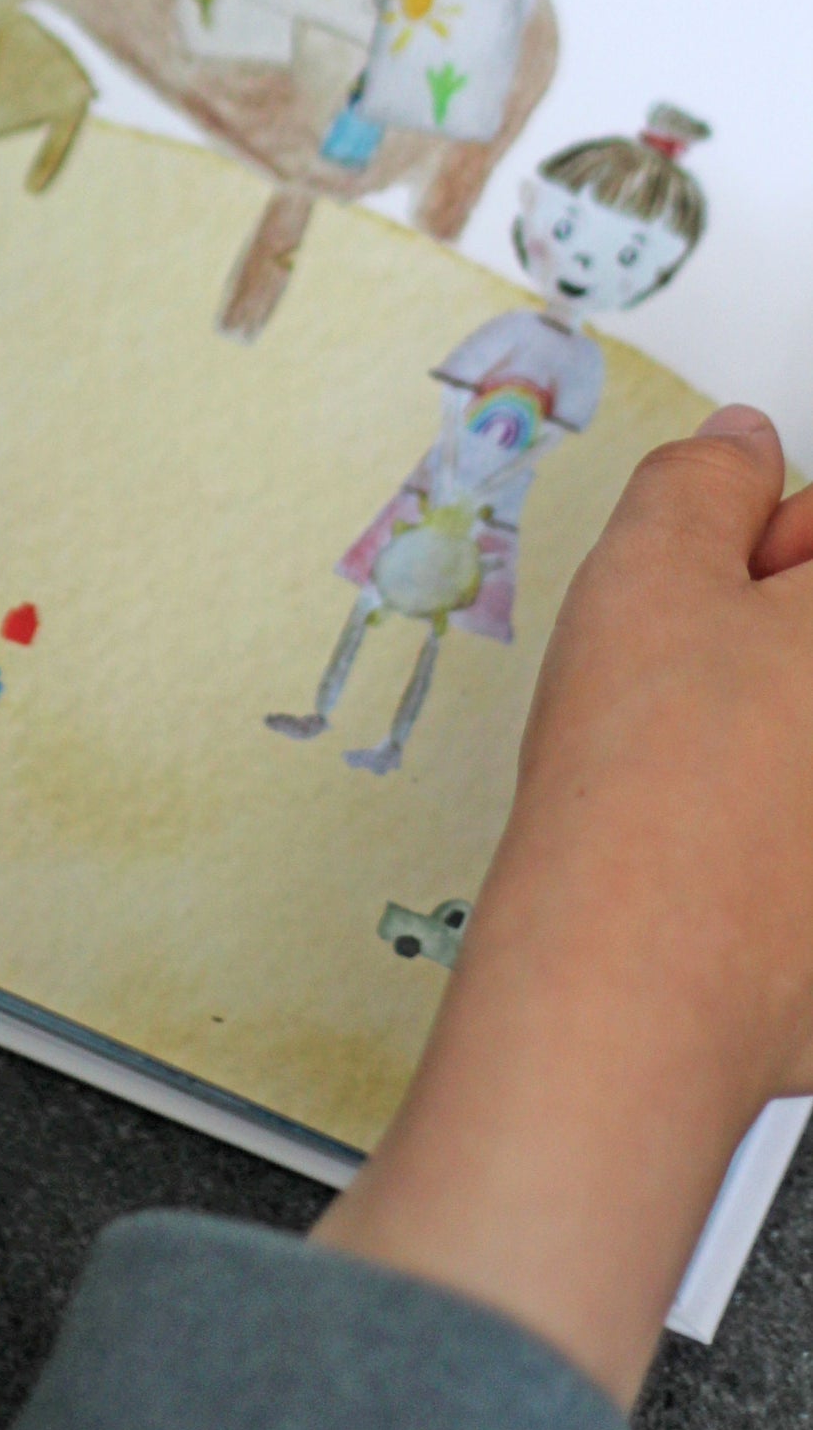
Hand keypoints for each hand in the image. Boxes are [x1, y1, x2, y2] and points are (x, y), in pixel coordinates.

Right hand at [317, 406, 812, 1406]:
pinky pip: (797, 848)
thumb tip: (738, 450)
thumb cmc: (646, 785)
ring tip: (692, 770)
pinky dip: (778, 841)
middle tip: (698, 673)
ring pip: (804, 753)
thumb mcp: (646, 572)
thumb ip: (703, 482)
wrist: (633, 979)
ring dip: (773, 742)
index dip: (773, 547)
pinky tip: (716, 852)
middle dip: (779, 643)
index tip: (731, 575)